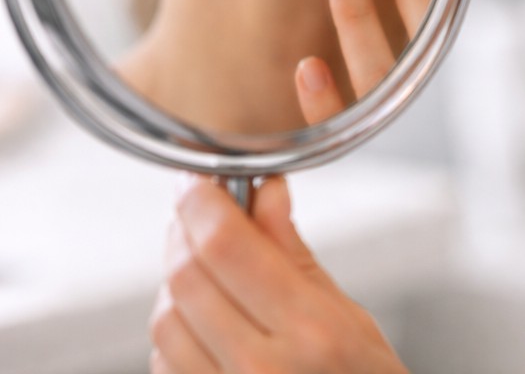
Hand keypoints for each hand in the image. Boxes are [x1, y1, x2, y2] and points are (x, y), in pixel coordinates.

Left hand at [150, 176, 407, 372]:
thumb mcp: (350, 317)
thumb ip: (294, 253)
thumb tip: (263, 191)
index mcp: (311, 332)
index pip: (225, 247)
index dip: (200, 202)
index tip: (196, 179)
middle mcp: (262, 370)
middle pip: (185, 278)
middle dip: (184, 234)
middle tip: (200, 213)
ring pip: (163, 320)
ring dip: (177, 285)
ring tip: (209, 275)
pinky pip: (163, 364)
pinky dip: (175, 333)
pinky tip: (205, 325)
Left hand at [296, 0, 450, 123]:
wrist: (386, 168)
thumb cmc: (381, 58)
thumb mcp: (399, 8)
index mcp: (437, 50)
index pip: (450, 2)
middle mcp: (419, 82)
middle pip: (422, 31)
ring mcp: (384, 110)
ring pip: (376, 70)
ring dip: (358, 15)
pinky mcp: (345, 132)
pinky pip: (337, 121)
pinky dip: (325, 99)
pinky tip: (309, 67)